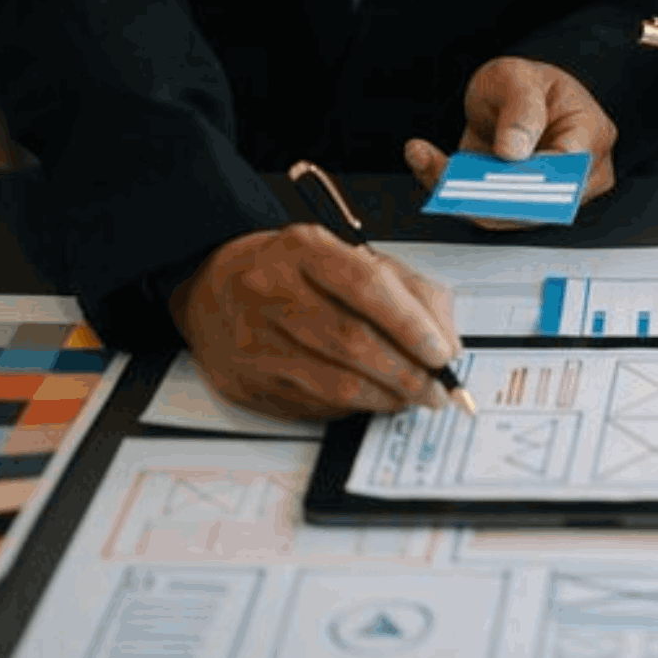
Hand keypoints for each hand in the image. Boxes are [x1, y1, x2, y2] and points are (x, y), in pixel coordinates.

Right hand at [170, 224, 458, 419]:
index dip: (412, 325)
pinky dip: (356, 407)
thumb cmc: (292, 272)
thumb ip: (408, 290)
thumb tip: (445, 341)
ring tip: (413, 397)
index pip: (366, 286)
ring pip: (337, 383)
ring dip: (388, 397)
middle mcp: (272, 292)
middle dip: (408, 373)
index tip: (443, 352)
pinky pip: (317, 405)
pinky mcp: (247, 382)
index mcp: (304, 250)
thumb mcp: (350, 257)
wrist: (212, 286)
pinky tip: (371, 397)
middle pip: (353, 342)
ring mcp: (254, 341)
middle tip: (438, 388)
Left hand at [405, 56, 617, 228]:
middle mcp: (578, 173)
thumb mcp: (517, 77)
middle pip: (540, 201)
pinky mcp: (517, 206)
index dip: (533, 174)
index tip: (497, 164)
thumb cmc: (523, 84)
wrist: (506, 99)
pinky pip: (485, 212)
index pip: (570, 167)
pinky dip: (452, 192)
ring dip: (462, 193)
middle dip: (489, 190)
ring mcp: (549, 195)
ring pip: (507, 214)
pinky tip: (426, 161)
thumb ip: (521, 107)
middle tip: (448, 170)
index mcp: (590, 133)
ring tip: (429, 159)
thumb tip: (515, 151)